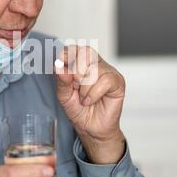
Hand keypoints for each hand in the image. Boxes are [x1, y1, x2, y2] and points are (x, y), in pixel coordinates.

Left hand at [55, 46, 125, 163]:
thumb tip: (58, 65)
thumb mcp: (64, 96)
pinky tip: (90, 101)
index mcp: (82, 63)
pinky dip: (94, 93)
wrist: (91, 129)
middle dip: (76, 72)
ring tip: (84, 98)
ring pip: (94, 69)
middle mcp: (96, 64)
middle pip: (85, 53)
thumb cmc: (79, 110)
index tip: (61, 62)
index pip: (75, 48)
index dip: (67, 53)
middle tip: (75, 87)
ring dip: (84, 88)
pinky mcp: (118, 82)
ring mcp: (108, 71)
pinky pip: (105, 81)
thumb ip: (61, 81)